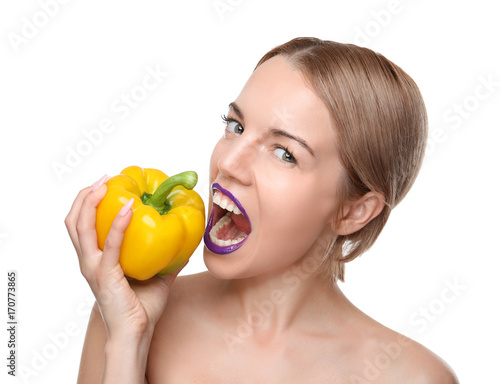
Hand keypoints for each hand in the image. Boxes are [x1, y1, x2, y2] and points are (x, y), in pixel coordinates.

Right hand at [65, 175, 184, 339]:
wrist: (137, 333)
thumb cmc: (143, 306)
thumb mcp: (157, 274)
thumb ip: (166, 257)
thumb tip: (184, 241)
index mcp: (96, 259)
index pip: (82, 224)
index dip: (88, 202)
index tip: (106, 184)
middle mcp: (89, 261)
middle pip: (74, 221)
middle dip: (85, 195)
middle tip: (105, 178)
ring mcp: (93, 268)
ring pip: (81, 228)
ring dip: (92, 202)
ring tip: (106, 184)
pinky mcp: (105, 276)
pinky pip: (110, 246)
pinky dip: (118, 225)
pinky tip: (129, 209)